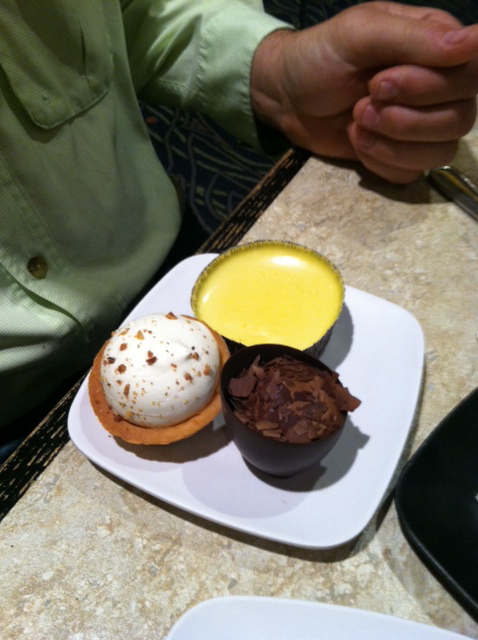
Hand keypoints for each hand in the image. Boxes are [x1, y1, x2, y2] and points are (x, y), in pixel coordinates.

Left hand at [251, 1, 477, 182]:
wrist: (288, 98)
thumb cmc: (321, 56)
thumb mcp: (361, 33)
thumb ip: (414, 37)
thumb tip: (473, 42)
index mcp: (438, 47)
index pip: (472, 74)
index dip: (431, 86)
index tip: (382, 81)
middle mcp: (441, 88)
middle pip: (461, 117)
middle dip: (404, 117)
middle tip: (363, 101)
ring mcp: (423, 127)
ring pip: (442, 151)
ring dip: (393, 141)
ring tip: (357, 121)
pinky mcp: (401, 158)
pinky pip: (411, 173)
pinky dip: (380, 162)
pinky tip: (357, 141)